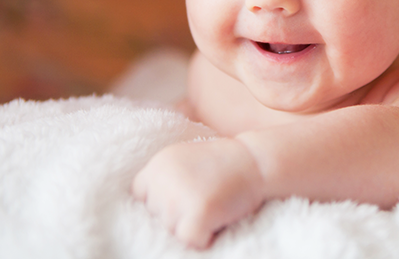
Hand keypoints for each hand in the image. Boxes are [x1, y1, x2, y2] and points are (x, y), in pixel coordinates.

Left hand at [131, 138, 264, 248]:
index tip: (183, 197)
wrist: (257, 161)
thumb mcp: (186, 158)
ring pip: (171, 231)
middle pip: (156, 215)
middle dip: (176, 215)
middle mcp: (162, 180)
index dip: (161, 200)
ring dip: (190, 226)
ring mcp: (178, 198)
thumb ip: (166, 178)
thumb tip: (150, 207)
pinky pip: (189, 240)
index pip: (140, 195)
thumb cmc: (226, 162)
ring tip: (213, 207)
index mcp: (158, 164)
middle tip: (204, 199)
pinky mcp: (197, 213)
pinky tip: (217, 221)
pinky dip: (204, 237)